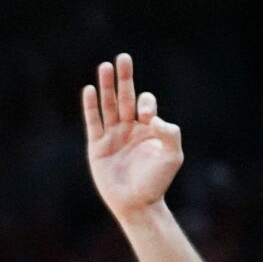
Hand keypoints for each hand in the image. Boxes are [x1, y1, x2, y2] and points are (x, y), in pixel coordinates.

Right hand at [83, 54, 183, 216]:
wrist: (137, 204)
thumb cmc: (157, 182)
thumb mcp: (172, 156)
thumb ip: (170, 134)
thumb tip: (154, 118)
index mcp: (148, 128)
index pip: (145, 104)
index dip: (146, 103)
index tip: (148, 116)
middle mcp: (129, 128)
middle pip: (125, 97)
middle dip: (125, 78)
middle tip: (123, 58)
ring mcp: (112, 136)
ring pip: (108, 106)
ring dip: (107, 86)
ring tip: (105, 66)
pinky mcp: (98, 146)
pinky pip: (93, 122)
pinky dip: (91, 107)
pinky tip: (90, 90)